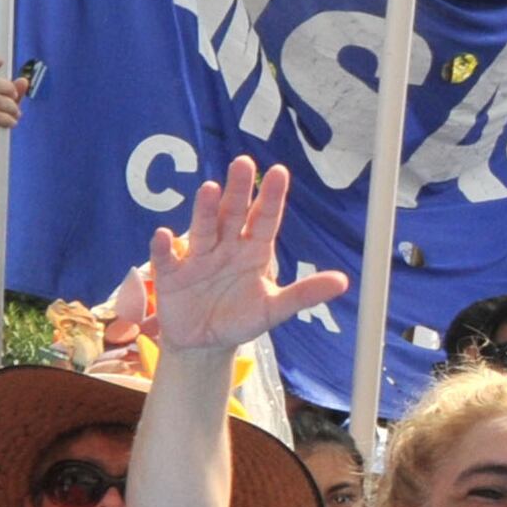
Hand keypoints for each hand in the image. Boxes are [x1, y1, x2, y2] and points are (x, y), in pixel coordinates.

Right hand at [143, 158, 344, 354]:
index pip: (265, 219)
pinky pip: (167, 259)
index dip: (271, 197)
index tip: (279, 172)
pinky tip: (163, 235)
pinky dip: (163, 248)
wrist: (204, 343)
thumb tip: (343, 281)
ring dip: (204, 210)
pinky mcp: (171, 276)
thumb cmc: (240, 318)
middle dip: (238, 190)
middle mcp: (226, 247)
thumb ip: (304, 293)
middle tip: (243, 163)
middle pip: (232, 214)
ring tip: (208, 189)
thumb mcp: (274, 309)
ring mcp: (198, 259)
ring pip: (202, 229)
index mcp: (253, 251)